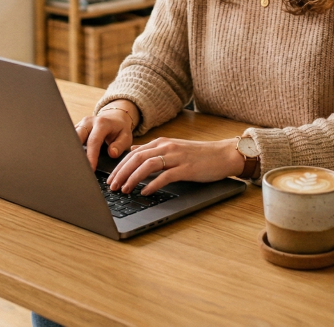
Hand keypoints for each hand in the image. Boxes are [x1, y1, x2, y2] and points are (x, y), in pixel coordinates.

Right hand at [75, 100, 137, 169]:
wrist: (115, 118)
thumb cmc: (120, 130)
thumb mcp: (126, 137)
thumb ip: (120, 145)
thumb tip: (112, 153)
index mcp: (102, 123)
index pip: (93, 141)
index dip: (91, 156)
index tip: (90, 168)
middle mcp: (89, 122)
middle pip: (77, 137)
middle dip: (76, 153)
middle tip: (77, 168)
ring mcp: (81, 124)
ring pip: (71, 138)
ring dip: (71, 151)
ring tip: (74, 165)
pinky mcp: (76, 128)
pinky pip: (70, 138)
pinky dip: (70, 148)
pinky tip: (72, 159)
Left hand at [108, 137, 245, 194]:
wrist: (223, 154)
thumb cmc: (199, 154)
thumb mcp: (172, 148)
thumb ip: (153, 150)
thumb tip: (133, 152)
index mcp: (162, 143)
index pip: (134, 153)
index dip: (119, 166)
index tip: (111, 178)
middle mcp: (167, 147)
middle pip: (137, 158)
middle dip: (121, 173)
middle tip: (112, 186)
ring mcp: (177, 157)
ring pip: (147, 165)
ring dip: (133, 178)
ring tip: (125, 190)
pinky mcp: (186, 168)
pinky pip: (165, 176)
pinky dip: (153, 184)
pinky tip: (145, 192)